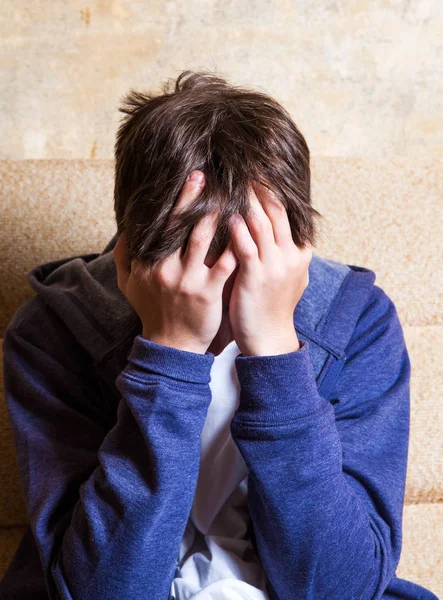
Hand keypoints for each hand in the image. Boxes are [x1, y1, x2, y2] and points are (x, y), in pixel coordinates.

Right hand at [112, 171, 238, 353]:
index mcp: (146, 263)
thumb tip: (125, 230)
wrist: (171, 346)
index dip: (170, 203)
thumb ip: (123, 257)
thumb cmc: (152, 311)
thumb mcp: (128, 285)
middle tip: (202, 176)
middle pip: (178, 226)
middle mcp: (164, 268)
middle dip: (190, 199)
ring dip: (214, 216)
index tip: (182, 182)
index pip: (157, 226)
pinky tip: (245, 230)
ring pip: (201, 240)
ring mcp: (187, 281)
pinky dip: (234, 246)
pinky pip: (224, 264)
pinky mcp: (208, 293)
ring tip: (227, 195)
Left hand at [227, 181, 311, 356]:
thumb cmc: (272, 305)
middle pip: (276, 211)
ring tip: (231, 181)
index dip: (273, 191)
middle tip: (244, 165)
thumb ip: (284, 250)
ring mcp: (275, 266)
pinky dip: (237, 228)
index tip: (258, 171)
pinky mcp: (256, 277)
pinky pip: (245, 246)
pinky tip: (226, 214)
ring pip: (261, 223)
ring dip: (245, 201)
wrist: (268, 338)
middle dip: (260, 187)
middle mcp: (291, 255)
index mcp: (299, 252)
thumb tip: (279, 229)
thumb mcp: (288, 275)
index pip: (288, 213)